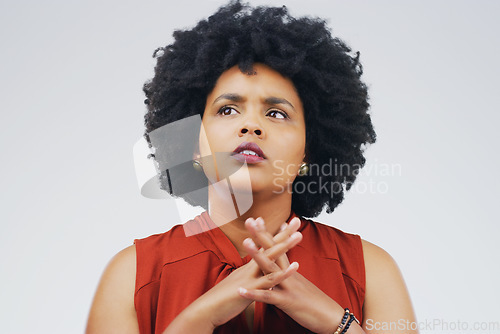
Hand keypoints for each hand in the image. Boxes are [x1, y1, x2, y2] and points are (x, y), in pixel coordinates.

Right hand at [174, 222, 302, 329]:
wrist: (206, 309)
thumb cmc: (223, 298)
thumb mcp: (239, 284)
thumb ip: (250, 277)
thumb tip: (259, 272)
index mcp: (250, 267)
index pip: (265, 246)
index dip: (276, 235)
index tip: (286, 223)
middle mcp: (250, 267)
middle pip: (269, 246)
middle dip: (284, 233)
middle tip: (296, 220)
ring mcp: (250, 276)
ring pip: (270, 258)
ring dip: (284, 246)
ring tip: (298, 236)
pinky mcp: (250, 289)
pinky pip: (269, 280)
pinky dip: (283, 273)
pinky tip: (295, 266)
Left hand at [239, 217, 342, 333]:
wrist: (332, 317)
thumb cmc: (316, 302)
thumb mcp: (300, 284)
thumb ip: (290, 273)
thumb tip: (284, 264)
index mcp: (290, 269)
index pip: (278, 247)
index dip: (268, 233)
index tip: (258, 219)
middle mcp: (289, 273)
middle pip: (274, 250)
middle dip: (261, 235)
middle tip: (249, 220)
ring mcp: (288, 286)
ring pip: (271, 268)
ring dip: (257, 255)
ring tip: (245, 243)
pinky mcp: (287, 302)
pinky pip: (269, 297)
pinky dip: (254, 294)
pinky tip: (241, 290)